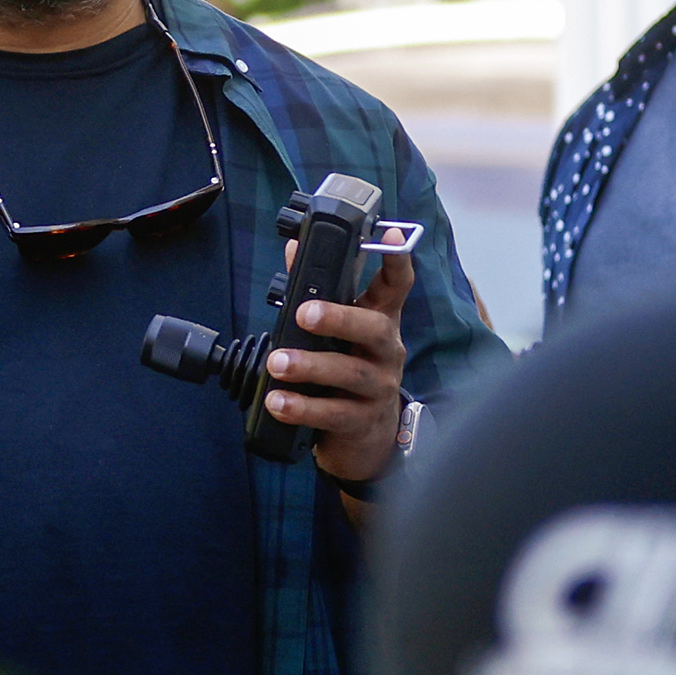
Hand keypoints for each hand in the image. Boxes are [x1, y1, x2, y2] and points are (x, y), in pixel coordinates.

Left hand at [262, 247, 417, 489]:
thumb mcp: (337, 334)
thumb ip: (316, 293)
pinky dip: (303, 408)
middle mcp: (386, 351)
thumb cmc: (347, 373)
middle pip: (373, 328)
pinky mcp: (363, 421)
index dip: (397, 260)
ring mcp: (379, 388)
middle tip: (304, 314)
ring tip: (278, 364)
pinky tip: (278, 403)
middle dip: (339, 318)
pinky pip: (334, 413)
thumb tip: (293, 248)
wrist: (366, 440)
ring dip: (311, 366)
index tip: (392, 234)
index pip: (397, 286)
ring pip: (350, 373)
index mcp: (380, 322)